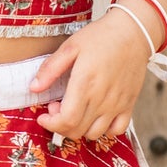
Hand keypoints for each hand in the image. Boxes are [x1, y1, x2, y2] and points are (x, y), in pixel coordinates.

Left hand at [28, 13, 150, 142]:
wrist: (133, 32)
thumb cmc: (100, 37)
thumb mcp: (70, 46)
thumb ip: (50, 69)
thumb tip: (34, 88)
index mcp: (85, 84)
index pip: (66, 121)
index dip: (51, 124)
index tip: (44, 115)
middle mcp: (102, 98)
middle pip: (77, 130)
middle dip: (60, 125)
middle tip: (58, 107)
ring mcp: (117, 104)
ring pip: (95, 134)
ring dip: (80, 128)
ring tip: (76, 110)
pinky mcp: (129, 104)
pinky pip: (117, 130)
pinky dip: (104, 130)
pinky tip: (96, 116)